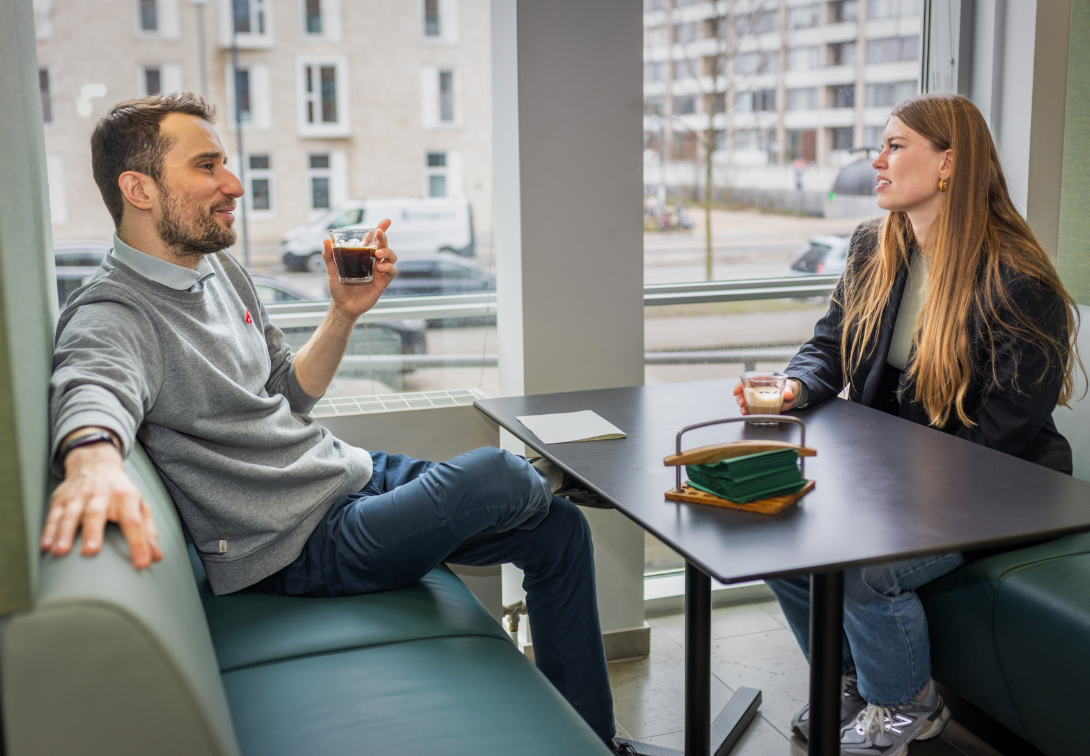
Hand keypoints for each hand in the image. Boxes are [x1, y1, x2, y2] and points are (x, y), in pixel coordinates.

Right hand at [40, 443, 161, 569]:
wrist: (96, 463)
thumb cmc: (120, 491)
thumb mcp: (139, 505)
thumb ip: (148, 531)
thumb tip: (156, 557)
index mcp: (126, 497)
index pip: (134, 522)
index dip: (139, 543)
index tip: (141, 563)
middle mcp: (101, 495)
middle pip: (96, 514)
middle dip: (92, 532)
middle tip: (90, 551)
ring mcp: (79, 496)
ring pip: (70, 515)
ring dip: (65, 533)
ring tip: (61, 551)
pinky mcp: (61, 499)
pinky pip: (53, 516)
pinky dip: (49, 530)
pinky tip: (46, 545)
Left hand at [322, 218, 398, 319]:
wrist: (343, 306)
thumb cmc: (338, 288)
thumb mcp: (331, 270)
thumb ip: (329, 256)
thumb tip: (326, 241)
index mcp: (362, 255)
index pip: (373, 239)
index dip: (381, 229)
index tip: (387, 220)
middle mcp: (373, 261)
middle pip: (384, 245)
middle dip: (384, 238)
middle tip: (379, 233)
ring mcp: (379, 271)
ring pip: (392, 256)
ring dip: (387, 251)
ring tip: (377, 254)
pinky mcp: (382, 282)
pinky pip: (392, 271)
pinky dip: (388, 267)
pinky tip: (379, 268)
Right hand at [734, 378, 800, 414]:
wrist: (794, 396)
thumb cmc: (790, 387)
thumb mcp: (790, 387)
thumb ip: (789, 390)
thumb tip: (788, 393)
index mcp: (762, 380)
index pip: (747, 380)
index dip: (739, 385)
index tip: (736, 391)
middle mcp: (758, 389)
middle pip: (744, 392)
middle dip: (740, 398)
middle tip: (741, 403)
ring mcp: (758, 398)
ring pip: (746, 401)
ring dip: (742, 406)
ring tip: (744, 411)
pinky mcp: (760, 406)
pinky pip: (751, 408)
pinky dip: (748, 412)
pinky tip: (747, 414)